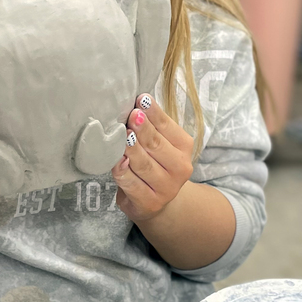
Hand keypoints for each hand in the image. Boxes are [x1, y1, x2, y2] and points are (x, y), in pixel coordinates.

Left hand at [111, 94, 193, 223]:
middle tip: (131, 115)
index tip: (141, 99)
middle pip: (156, 145)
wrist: (156, 202)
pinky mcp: (149, 203)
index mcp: (184, 147)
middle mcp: (180, 168)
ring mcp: (166, 188)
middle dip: (142, 129)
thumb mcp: (159, 144)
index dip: (153, 113)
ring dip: (131, 149)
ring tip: (122, 135)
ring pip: (144, 164)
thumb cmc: (154, 164)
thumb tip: (135, 104)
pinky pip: (132, 184)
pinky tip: (117, 161)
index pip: (167, 126)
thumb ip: (151, 126)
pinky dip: (123, 172)